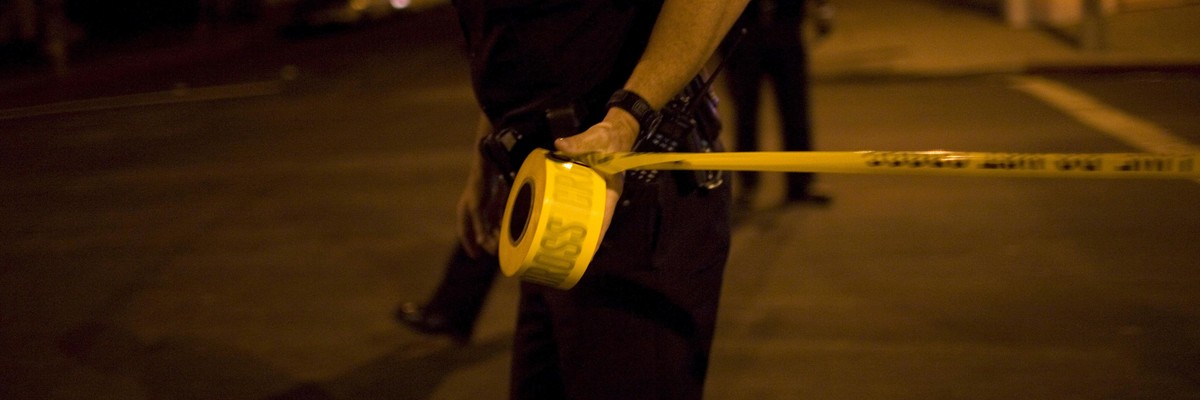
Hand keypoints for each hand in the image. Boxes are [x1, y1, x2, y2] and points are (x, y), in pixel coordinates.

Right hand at [457, 163, 504, 257]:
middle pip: (480, 231)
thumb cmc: (478, 185)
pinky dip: (502, 226)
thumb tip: (481, 243)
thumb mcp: (477, 208)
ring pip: (490, 226)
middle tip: (494, 252)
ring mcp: (485, 207)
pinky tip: (508, 232)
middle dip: (487, 242)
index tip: (475, 256)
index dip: (469, 245)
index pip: (465, 233)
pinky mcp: (495, 203)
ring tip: (502, 244)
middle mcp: (473, 212)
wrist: (488, 165)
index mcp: (464, 212)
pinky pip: (498, 218)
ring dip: (495, 235)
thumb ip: (479, 225)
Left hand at [554, 107, 640, 242]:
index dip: (595, 237)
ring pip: (587, 216)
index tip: (586, 255)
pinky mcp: (587, 188)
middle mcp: (604, 196)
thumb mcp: (596, 139)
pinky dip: (570, 213)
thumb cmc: (610, 138)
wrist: (616, 130)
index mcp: (610, 190)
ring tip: (559, 245)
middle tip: (565, 255)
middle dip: (583, 240)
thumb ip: (579, 143)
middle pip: (595, 223)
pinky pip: (579, 204)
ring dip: (576, 229)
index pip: (604, 218)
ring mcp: (596, 193)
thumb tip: (559, 146)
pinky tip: (557, 220)